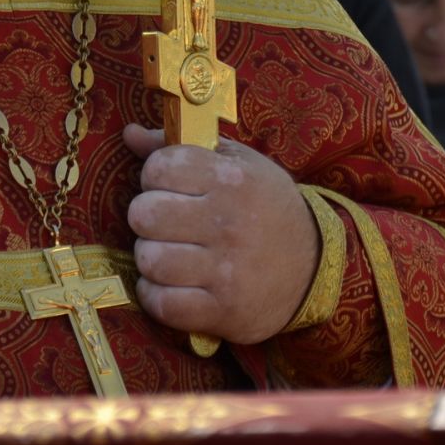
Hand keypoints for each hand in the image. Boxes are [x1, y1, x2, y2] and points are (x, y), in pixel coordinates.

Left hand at [123, 123, 319, 344]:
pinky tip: (169, 285)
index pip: (160, 167)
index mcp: (233, 179)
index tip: (169, 186)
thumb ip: (181, 146)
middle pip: (144, 214)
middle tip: (165, 223)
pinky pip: (161, 304)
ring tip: (169, 254)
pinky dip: (155, 296)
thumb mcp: (238, 164)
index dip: (154, 176)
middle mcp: (229, 223)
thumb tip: (129, 133)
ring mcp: (227, 271)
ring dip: (151, 258)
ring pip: (149, 260)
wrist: (314, 267)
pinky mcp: (223, 311)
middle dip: (147, 218)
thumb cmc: (267, 208)